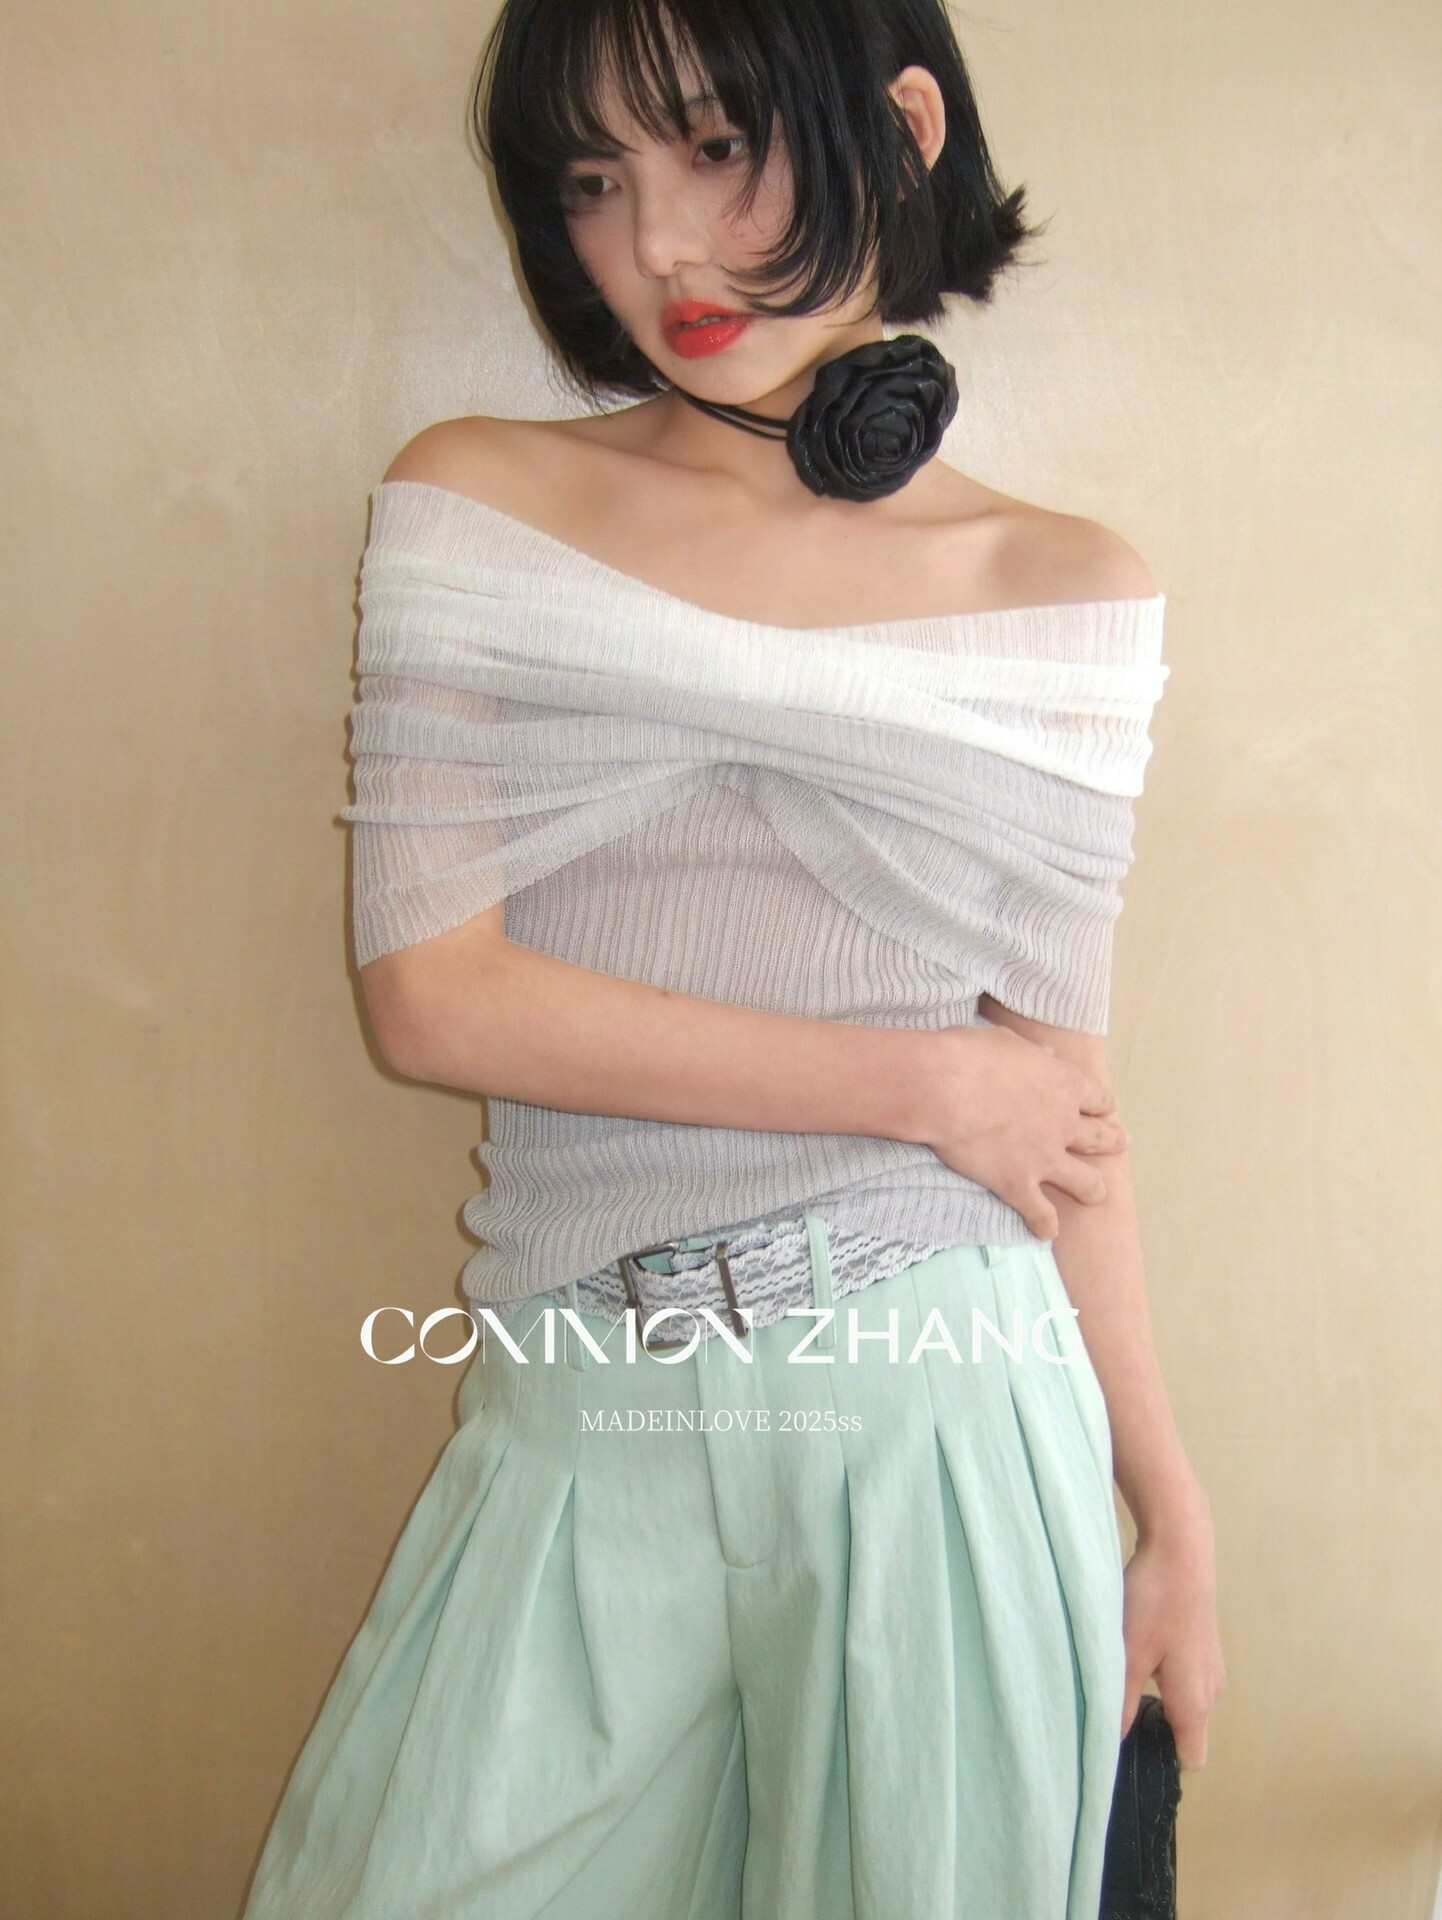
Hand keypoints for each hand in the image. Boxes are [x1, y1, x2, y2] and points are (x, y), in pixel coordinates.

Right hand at [919, 1023, 1128, 1236]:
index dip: (1103, 1105)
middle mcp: (1064, 1124)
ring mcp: (1045, 1158)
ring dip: (1093, 1190)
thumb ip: (1034, 1054)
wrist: (945, 1087)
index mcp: (1065, 1085)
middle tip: (1121, 1144)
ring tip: (1095, 1195)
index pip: (1099, 1098)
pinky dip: (1045, 1226)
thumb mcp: (1009, 1042)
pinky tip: (1046, 1232)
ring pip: (1087, 1183)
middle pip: (1102, 1139)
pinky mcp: (1018, 1184)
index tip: (1104, 1108)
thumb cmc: (972, 1055)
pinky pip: (1042, 1215)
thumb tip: (1047, 1054)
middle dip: (1113, 1142)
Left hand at [1120, 1499, 1226, 1769]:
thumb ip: (1119, 1703)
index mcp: (1196, 1704)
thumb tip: (1109, 1742)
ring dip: (1156, 1699)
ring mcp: (1211, 1666)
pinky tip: (1136, 1652)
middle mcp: (1211, 1691)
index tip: (1130, 1754)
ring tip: (1120, 1680)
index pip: (1191, 1759)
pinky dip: (1163, 1676)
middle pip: (1186, 1731)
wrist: (1180, 1550)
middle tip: (1114, 1714)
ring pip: (1183, 1702)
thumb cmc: (1154, 1606)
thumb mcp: (1128, 1656)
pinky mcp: (1203, 1644)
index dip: (1162, 1762)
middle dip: (1154, 1730)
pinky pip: (1184, 1678)